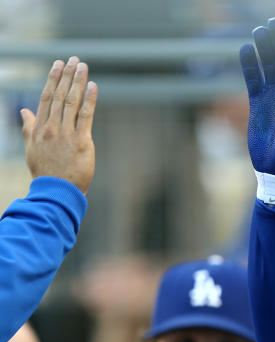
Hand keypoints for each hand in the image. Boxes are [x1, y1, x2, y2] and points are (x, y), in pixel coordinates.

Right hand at [21, 57, 97, 193]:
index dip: (53, 79)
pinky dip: (89, 100)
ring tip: (83, 66)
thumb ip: (29, 128)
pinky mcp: (82, 142)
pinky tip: (93, 86)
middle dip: (67, 76)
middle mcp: (52, 128)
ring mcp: (66, 134)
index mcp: (39, 128)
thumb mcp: (31, 148)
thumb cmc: (45, 171)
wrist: (57, 191)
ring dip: (78, 82)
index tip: (58, 65)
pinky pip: (86, 116)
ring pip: (72, 102)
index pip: (46, 98)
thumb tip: (24, 111)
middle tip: (74, 59)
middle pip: (59, 96)